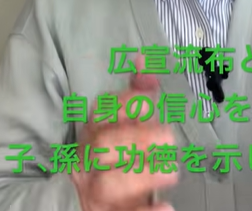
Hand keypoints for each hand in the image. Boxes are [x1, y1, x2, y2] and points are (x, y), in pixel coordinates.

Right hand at [71, 55, 177, 210]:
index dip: (128, 104)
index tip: (151, 101)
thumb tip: (144, 57)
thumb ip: (136, 94)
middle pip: (104, 146)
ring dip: (141, 175)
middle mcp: (89, 159)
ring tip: (170, 171)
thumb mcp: (120, 123)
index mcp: (94, 131)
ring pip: (108, 183)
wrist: (81, 201)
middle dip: (137, 140)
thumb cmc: (111, 154)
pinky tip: (165, 208)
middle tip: (169, 139)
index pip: (103, 111)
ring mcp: (94, 190)